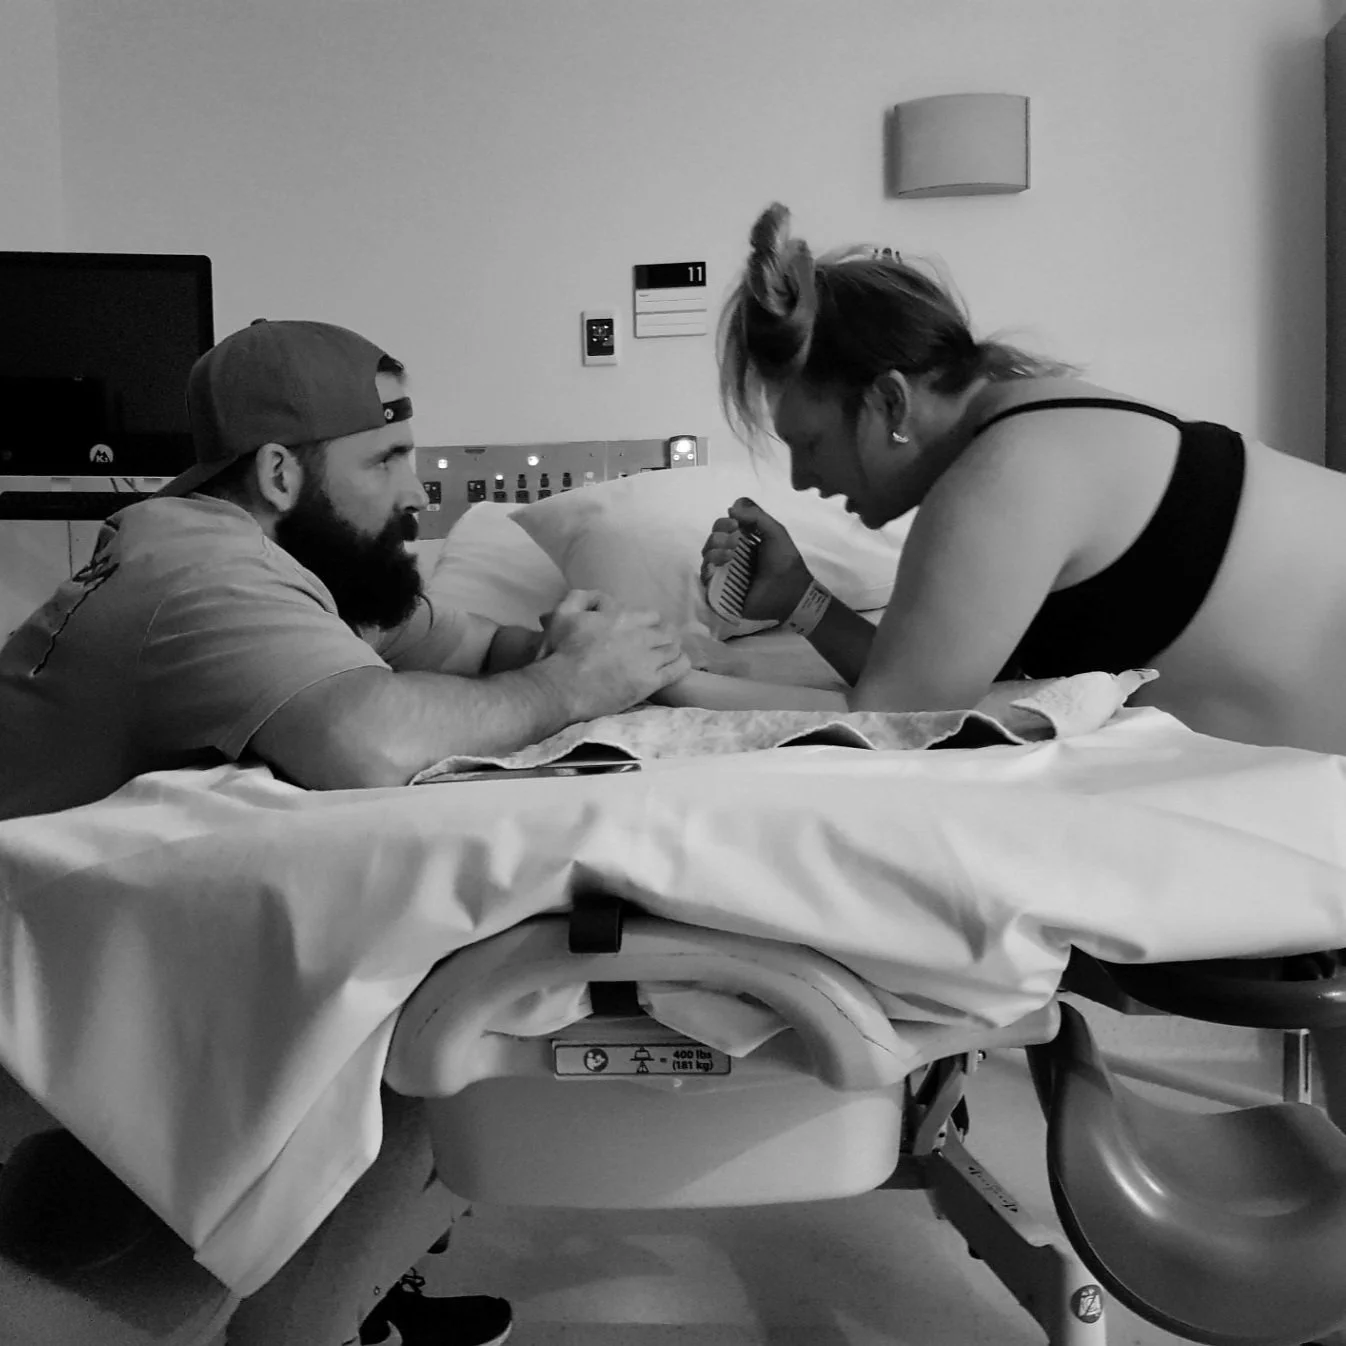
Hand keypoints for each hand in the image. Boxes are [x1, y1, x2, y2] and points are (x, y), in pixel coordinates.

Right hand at [540, 589, 690, 719]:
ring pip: (674, 649)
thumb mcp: (563, 613)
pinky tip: (677, 665)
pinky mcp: (650, 682)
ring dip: (671, 650)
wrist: (562, 688)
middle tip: (656, 646)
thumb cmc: (560, 651)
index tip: (643, 632)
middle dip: (663, 637)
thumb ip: (583, 597)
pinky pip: (678, 669)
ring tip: (666, 657)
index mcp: (622, 617)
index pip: (651, 616)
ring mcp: (647, 660)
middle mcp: (639, 636)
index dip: (649, 624)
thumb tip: (604, 598)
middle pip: (665, 632)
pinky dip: (681, 664)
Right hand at [700, 498, 813, 622]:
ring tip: (731, 555)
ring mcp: (725, 574)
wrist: (789, 590)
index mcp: (743, 543)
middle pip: (711, 541)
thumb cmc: (784, 561)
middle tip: (735, 541)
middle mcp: (732, 556)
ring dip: (714, 551)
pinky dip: (708, 569)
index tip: (734, 524)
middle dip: (719, 537)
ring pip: (706, 557)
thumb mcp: (775, 531)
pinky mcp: (721, 592)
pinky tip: (720, 566)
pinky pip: (705, 579)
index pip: (721, 528)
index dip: (723, 524)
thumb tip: (730, 509)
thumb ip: (755, 516)